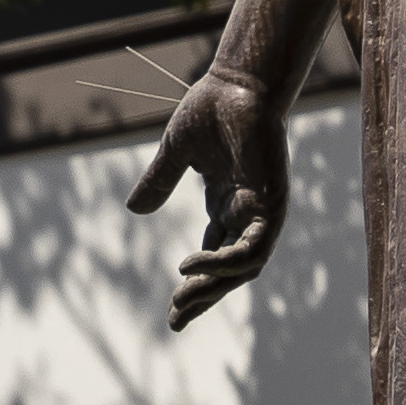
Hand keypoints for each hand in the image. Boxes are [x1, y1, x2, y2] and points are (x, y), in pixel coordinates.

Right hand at [126, 64, 287, 326]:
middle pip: (229, 272)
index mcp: (227, 205)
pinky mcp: (271, 206)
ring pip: (243, 268)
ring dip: (213, 288)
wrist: (238, 84)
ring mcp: (261, 212)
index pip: (214, 258)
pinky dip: (223, 263)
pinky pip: (251, 249)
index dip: (195, 286)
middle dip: (203, 298)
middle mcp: (246, 214)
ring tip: (181, 299)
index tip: (172, 312)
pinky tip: (191, 265)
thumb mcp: (176, 153)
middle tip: (175, 320)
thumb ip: (158, 182)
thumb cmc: (212, 110)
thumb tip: (134, 211)